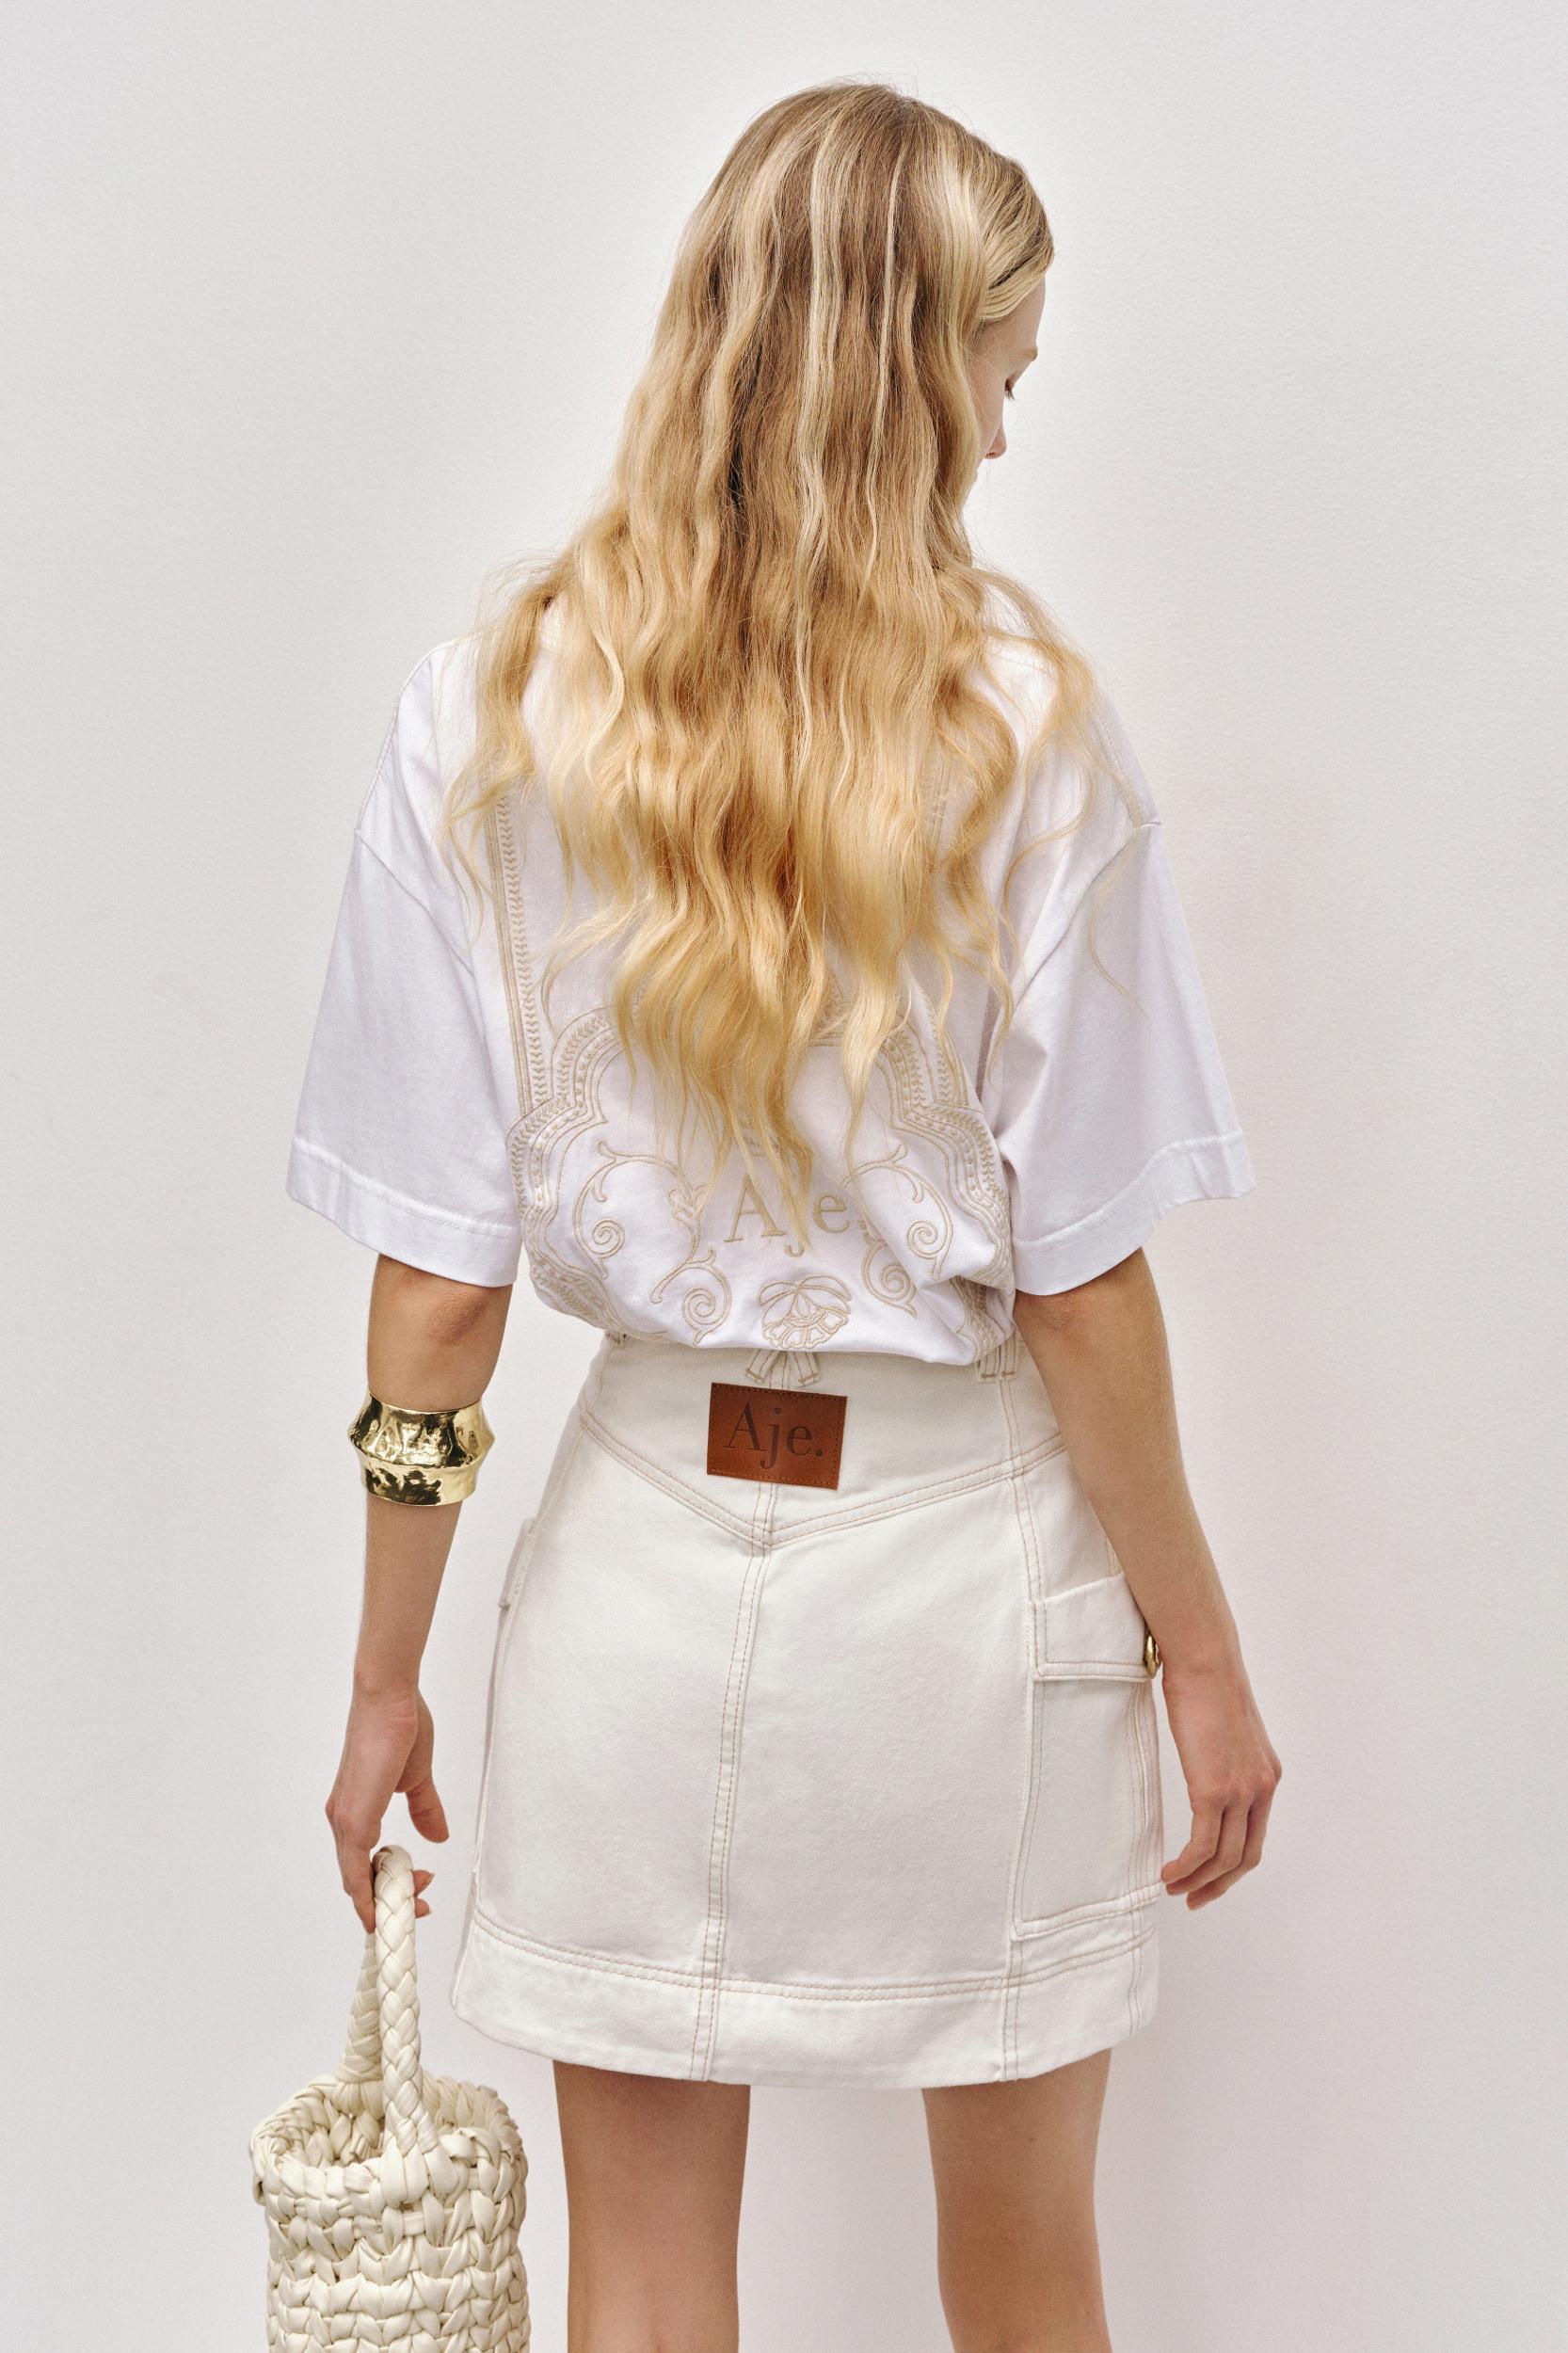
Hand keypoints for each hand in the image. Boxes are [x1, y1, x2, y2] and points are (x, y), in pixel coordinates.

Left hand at [325, 1681, 449, 1931]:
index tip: (418, 1887)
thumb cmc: (400, 1726)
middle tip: (422, 1903)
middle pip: (358, 1880)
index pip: (364, 1863)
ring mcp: (345, 1821)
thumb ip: (423, 1808)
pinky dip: (366, 1898)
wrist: (389, 1698)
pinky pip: (354, 1873)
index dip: (387, 1885)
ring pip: (355, 1882)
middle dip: (390, 1900)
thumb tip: (437, 1836)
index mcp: (356, 1809)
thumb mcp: (416, 1778)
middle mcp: (342, 1819)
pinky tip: (379, 1912)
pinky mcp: (353, 1820)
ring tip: (417, 1902)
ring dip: (385, 1901)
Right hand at [1158, 1651, 1281, 1907]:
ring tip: (1172, 1887)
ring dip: (1197, 1880)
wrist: (1205, 1661)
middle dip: (1217, 1885)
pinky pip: (1203, 1845)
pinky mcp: (1214, 1789)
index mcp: (1266, 1776)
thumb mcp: (1224, 1729)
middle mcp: (1261, 1789)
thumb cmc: (1206, 1682)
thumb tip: (1203, 1763)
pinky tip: (1169, 1871)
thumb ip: (1222, 1755)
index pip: (1254, 1837)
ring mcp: (1241, 1791)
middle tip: (1192, 1899)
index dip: (1232, 1867)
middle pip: (1245, 1857)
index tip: (1207, 1879)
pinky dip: (1186, 1866)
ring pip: (1224, 1858)